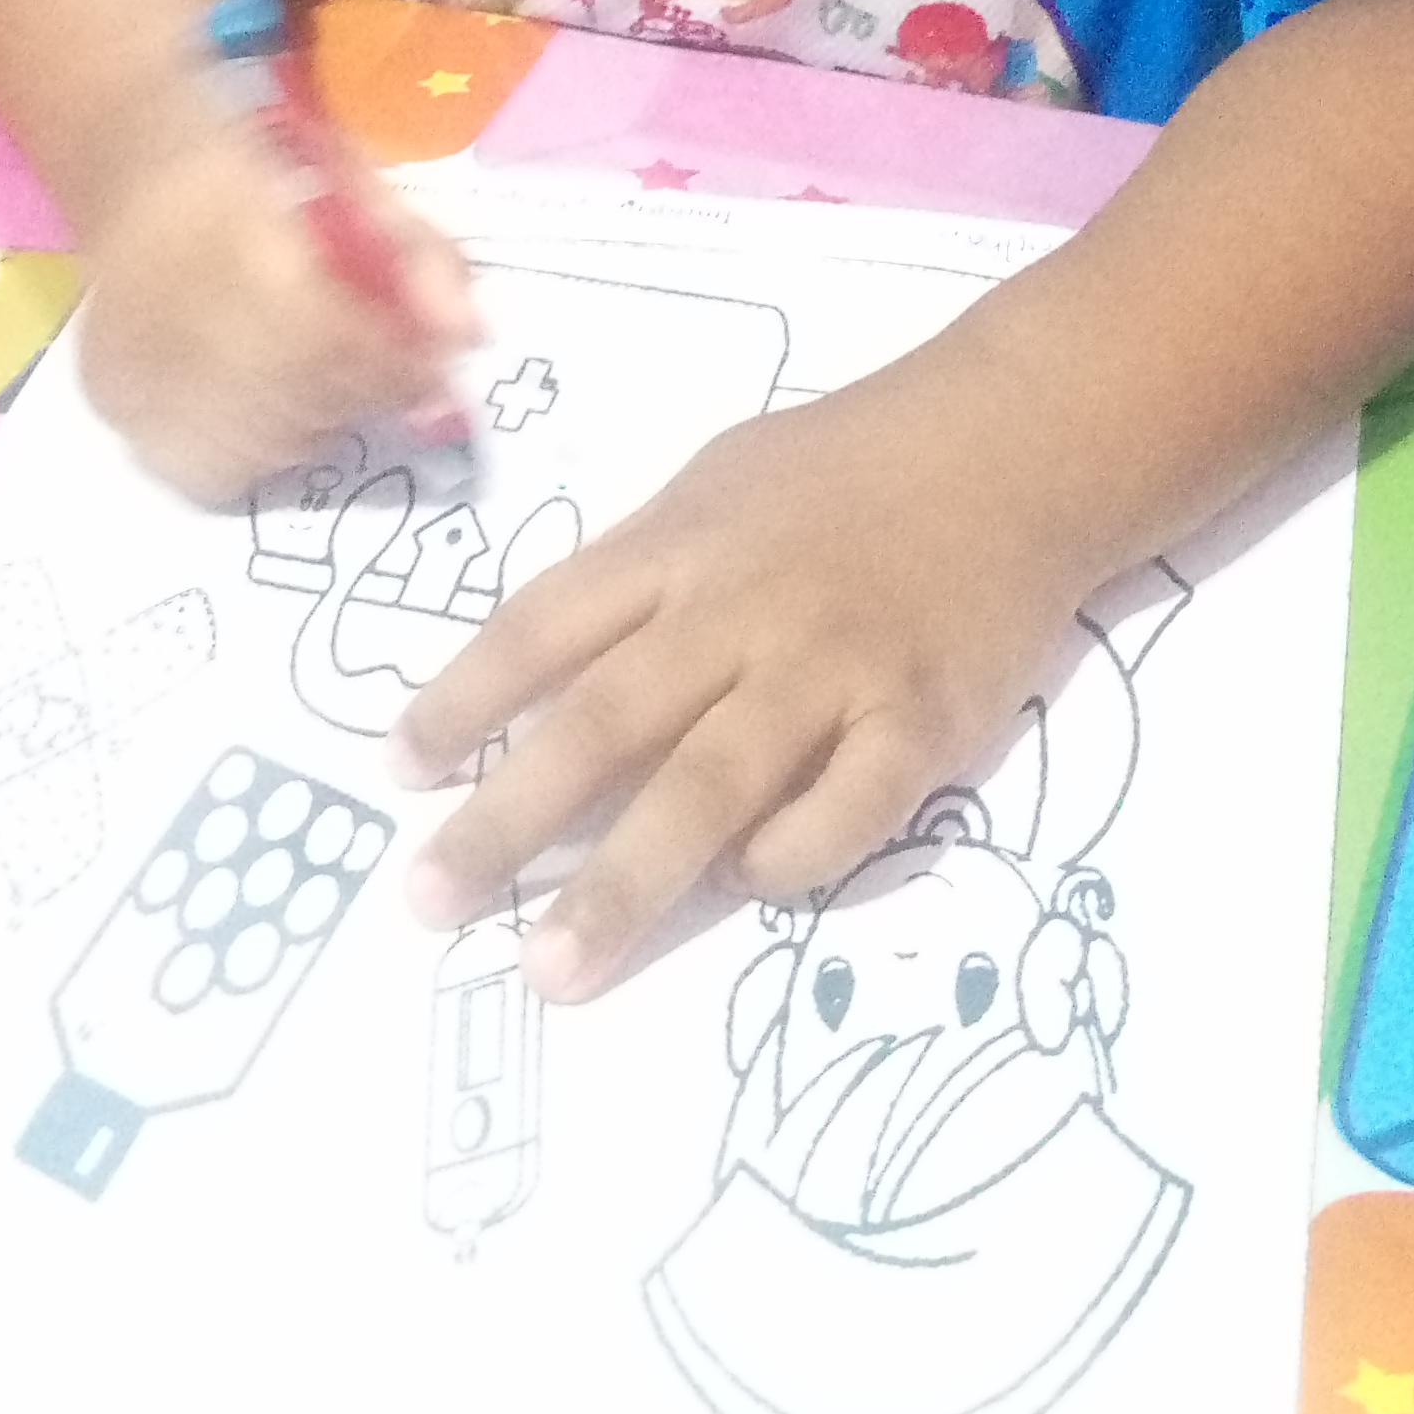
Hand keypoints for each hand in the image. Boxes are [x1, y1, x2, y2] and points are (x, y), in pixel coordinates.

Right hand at [80, 86, 478, 503]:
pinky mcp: (109, 394)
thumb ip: (420, 258)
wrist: (139, 164)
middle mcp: (171, 305)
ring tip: (319, 386)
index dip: (397, 370)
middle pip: (297, 402)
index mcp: (237, 233)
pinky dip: (245, 457)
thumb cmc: (265, 173)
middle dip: (360, 400)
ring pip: (251, 446)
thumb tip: (470, 337)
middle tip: (382, 380)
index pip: (334, 342)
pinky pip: (194, 468)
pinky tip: (261, 415)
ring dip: (309, 430)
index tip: (434, 373)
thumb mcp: (357, 188)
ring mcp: (131, 359)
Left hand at [392, 396, 1091, 1001]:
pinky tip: (746, 887)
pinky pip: (842, 815)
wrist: (1016, 445)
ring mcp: (832, 672)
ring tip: (553, 968)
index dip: (463, 702)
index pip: (543, 628)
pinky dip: (787, 861)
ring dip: (622, 885)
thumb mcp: (719, 483)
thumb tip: (545, 669)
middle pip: (604, 725)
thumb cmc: (850, 465)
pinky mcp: (922, 724)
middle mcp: (740, 612)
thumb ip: (639, 575)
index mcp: (678, 545)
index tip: (397, 774)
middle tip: (429, 904)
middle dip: (507, 822)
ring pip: (709, 789)